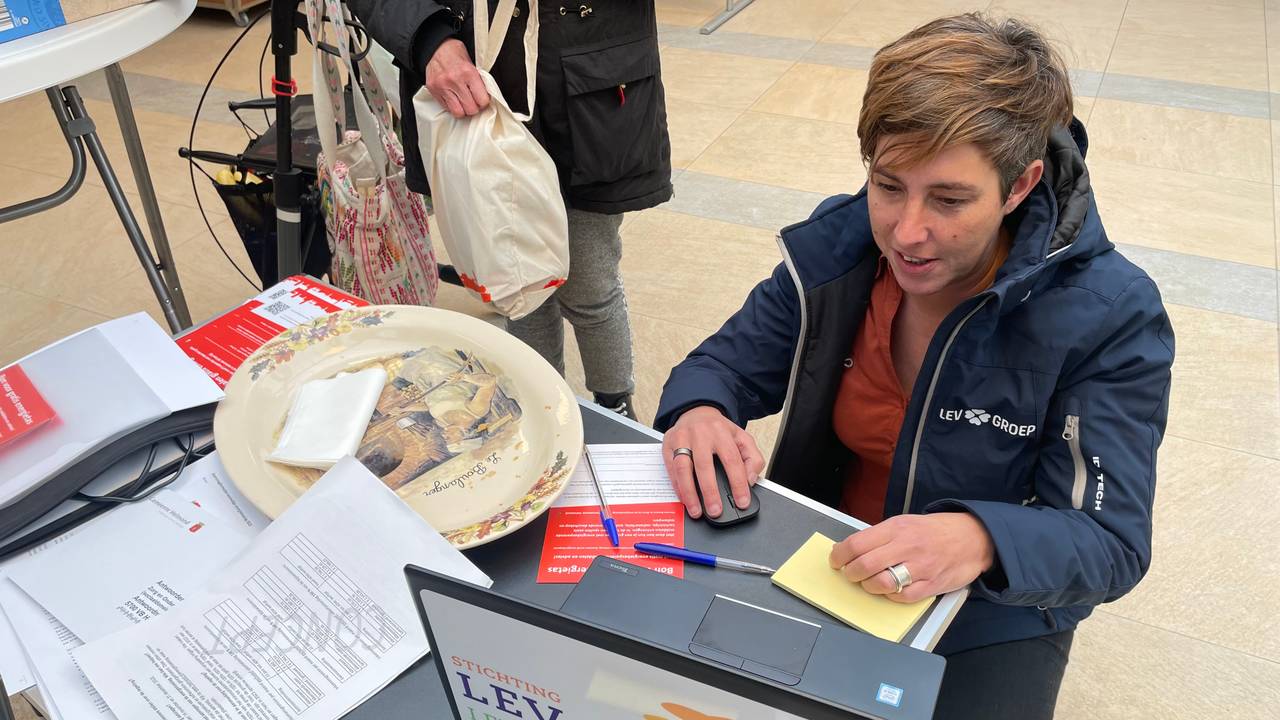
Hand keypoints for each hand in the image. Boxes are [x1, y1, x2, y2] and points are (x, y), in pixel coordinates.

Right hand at [425, 38, 489, 117]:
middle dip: (474, 107)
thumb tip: (485, 97)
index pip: (482, 100)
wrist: (436, 47)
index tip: (482, 100)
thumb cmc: (456, 54)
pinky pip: (447, 108)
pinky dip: (453, 106)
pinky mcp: (434, 91)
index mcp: (468, 73)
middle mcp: (455, 81)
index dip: (484, 102)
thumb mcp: (473, 64)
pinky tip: (454, 98)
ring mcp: (442, 87)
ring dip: (463, 110)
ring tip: (464, 102)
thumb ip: (479, 81)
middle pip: (470, 109)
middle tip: (474, 101)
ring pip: (458, 112)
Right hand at [661, 406, 763, 518]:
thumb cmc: (718, 430)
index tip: (741, 501)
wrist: (696, 412)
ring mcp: (682, 438)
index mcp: (722, 432)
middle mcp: (700, 434)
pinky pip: (671, 469)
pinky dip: (677, 486)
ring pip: (683, 468)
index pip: (732, 460)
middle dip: (710, 492)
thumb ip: (753, 458)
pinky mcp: (668, 444)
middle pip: (704, 466)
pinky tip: (684, 498)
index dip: (738, 484)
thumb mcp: (742, 438)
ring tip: (696, 510)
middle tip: (716, 510)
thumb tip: (749, 479)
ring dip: (689, 493)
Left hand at [828, 513, 994, 602]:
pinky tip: (890, 590)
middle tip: (850, 574)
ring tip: (869, 583)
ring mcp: (920, 567)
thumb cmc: (935, 531)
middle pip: (865, 565)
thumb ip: (881, 536)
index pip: (857, 543)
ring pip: (882, 583)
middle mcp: (907, 547)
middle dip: (851, 573)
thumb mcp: (906, 523)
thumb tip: (853, 549)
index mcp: (897, 528)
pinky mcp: (931, 585)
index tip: (836, 560)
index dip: (840, 555)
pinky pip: (902, 597)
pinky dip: (891, 596)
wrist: (973, 537)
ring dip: (869, 586)